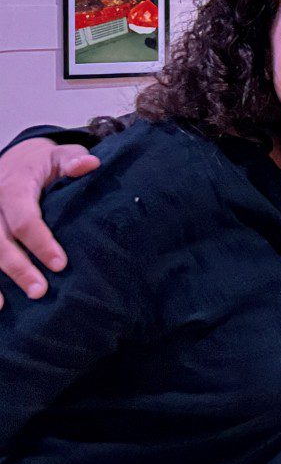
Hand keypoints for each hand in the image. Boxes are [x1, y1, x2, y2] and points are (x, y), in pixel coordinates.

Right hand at [0, 139, 96, 303]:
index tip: (60, 264)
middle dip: (18, 268)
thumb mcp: (59, 156)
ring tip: (5, 306)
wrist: (15, 160)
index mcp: (13, 187)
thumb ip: (72, 161)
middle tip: (40, 291)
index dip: (41, 242)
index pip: (25, 218)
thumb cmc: (43, 164)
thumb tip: (89, 164)